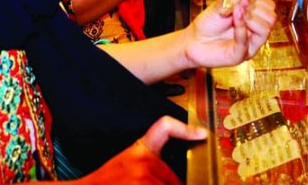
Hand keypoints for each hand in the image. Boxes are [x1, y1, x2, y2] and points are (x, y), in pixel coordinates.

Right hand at [79, 116, 207, 183]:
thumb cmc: (106, 182)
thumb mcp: (126, 164)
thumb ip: (150, 166)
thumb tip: (176, 179)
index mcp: (140, 150)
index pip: (164, 127)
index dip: (185, 129)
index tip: (201, 133)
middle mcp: (144, 162)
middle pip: (175, 180)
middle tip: (146, 183)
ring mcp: (144, 179)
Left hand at [181, 0, 276, 68]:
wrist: (193, 41)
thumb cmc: (207, 25)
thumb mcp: (219, 6)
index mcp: (253, 18)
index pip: (269, 7)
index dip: (259, 0)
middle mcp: (254, 32)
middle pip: (271, 18)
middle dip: (255, 8)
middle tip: (239, 5)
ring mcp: (249, 44)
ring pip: (265, 30)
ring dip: (249, 18)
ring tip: (234, 12)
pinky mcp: (239, 55)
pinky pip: (246, 41)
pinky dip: (240, 28)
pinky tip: (232, 19)